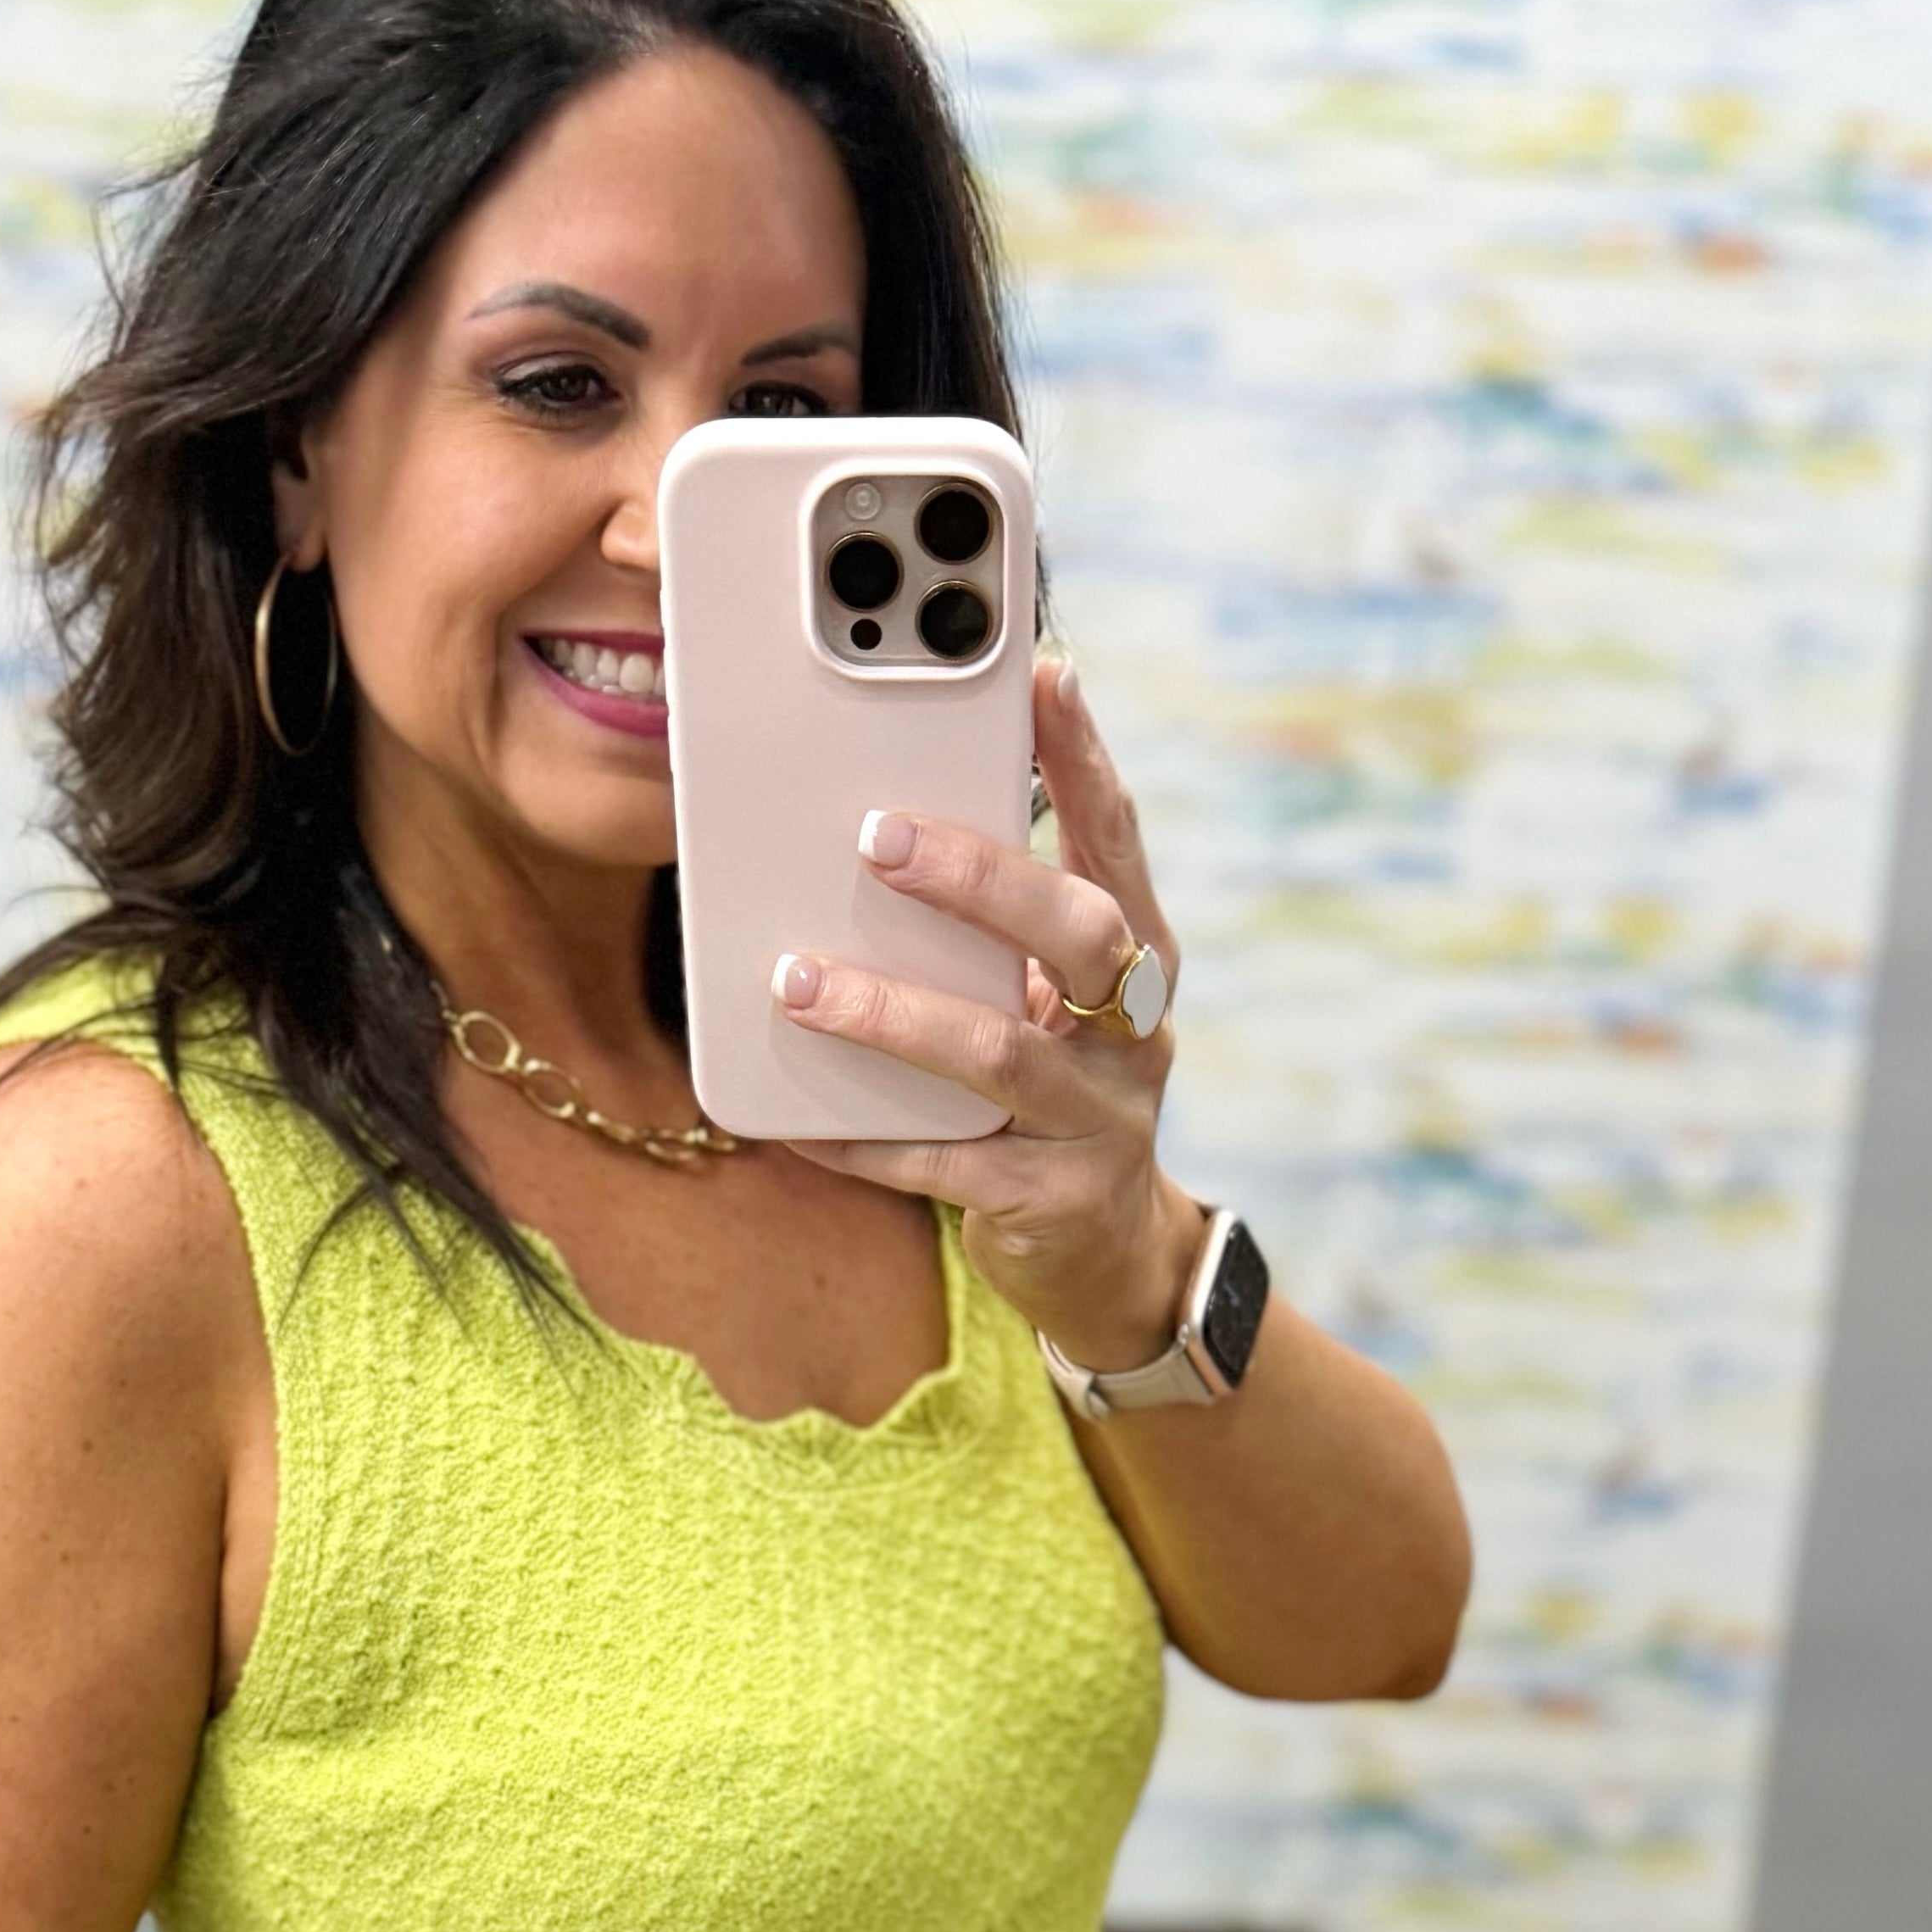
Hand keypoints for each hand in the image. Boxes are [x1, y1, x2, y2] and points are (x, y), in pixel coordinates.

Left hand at [772, 656, 1201, 1372]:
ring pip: (999, 1052)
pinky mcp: (1049, 1201)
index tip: (1043, 673)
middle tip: (876, 837)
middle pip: (1079, 933)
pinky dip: (863, 1140)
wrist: (1103, 1259)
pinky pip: (944, 1165)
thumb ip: (993, 936)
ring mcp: (1100, 1120)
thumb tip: (876, 832)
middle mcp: (1136, 1032)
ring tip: (797, 983)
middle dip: (982, 878)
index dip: (1087, 758)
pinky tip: (793, 1123)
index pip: (1118, 840)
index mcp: (1138, 961)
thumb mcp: (1042, 1005)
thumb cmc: (1048, 1096)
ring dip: (892, 1013)